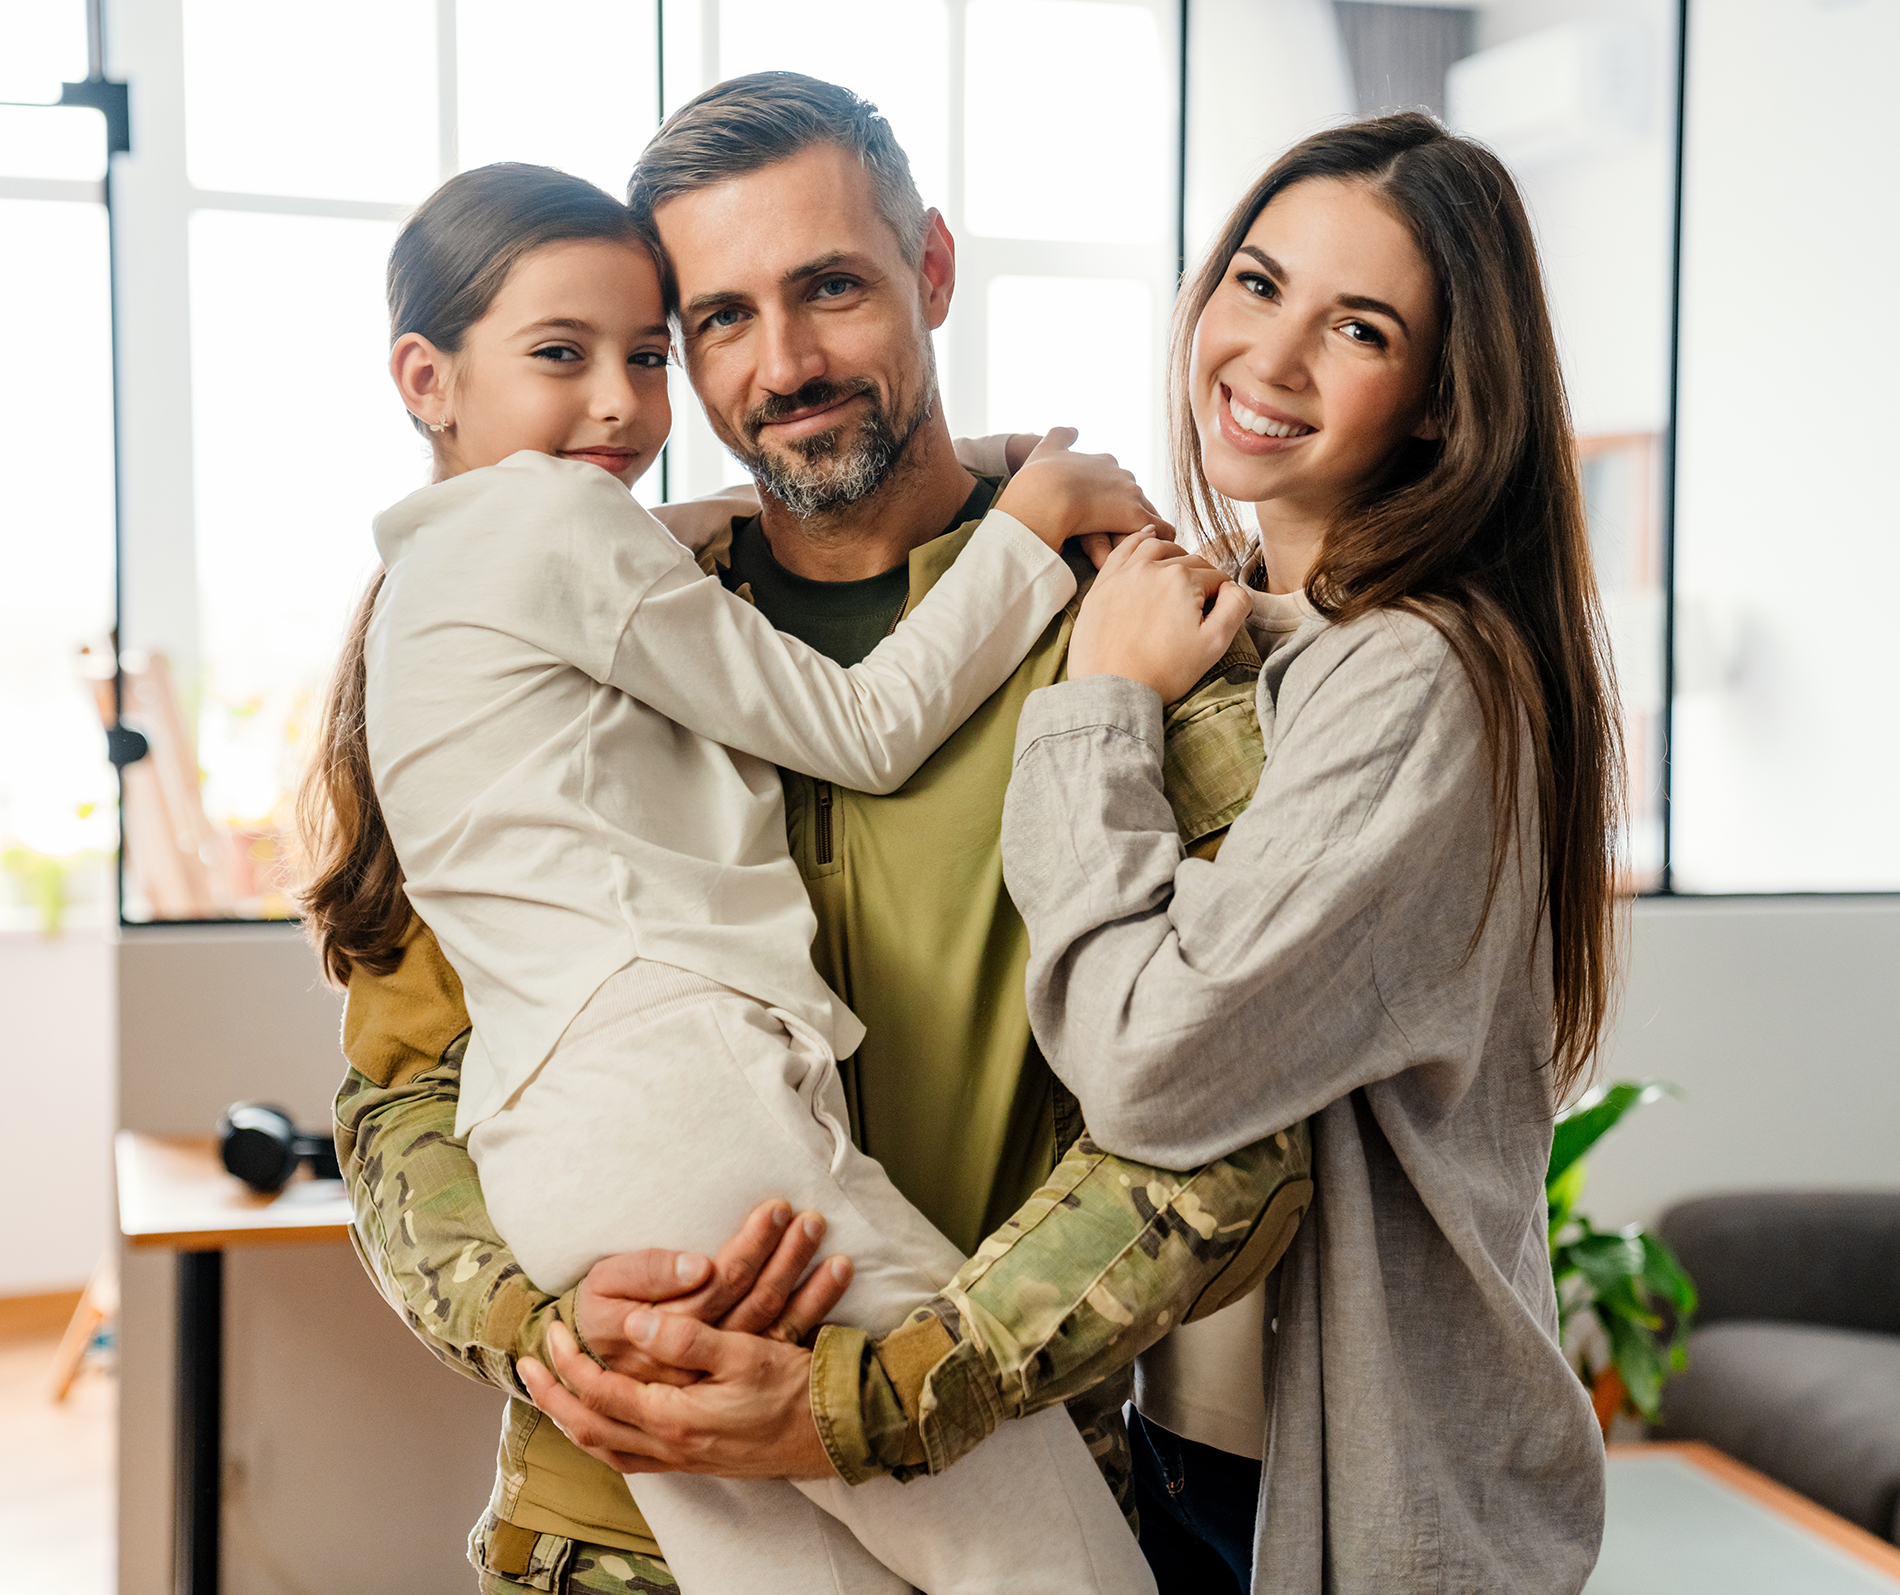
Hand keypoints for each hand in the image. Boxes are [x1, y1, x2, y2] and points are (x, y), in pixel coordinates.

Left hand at [519, 1311, 832, 1479]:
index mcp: (673, 1417)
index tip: (551, 1331)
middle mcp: (670, 1445)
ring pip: (607, 1450)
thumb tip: (634, 1323)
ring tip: (556, 1395)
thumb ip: (685, 1337)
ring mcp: (683, 1459)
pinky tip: (610, 1425)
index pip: (599, 1392)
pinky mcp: (699, 1462)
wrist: (834, 1433)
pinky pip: (633, 1459)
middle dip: (553, 1397)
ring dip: (575, 1421)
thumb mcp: (744, 1353)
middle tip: (529, 1367)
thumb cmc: (794, 1389)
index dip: (568, 1363)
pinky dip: (608, 1441)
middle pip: (589, 1428)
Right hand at [574, 1198, 853, 1385]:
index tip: (777, 1210)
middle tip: (812, 1220)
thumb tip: (698, 1266)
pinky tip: (837, 1282)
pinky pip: (782, 1344)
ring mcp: (719, 1372)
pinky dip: (815, 1314)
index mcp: (663, 1333)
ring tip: (832, 1246)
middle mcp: (697, 1359)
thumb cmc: (598, 1313)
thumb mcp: (605, 1286)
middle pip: (753, 1303)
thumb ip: (647, 1272)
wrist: (589, 1368)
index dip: (751, 1247)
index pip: (720, 1283)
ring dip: (809, 1287)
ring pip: (774, 1325)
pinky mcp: (735, 1374)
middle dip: (785, 1257)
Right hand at [996, 427, 1174, 552]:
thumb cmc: (1038, 480)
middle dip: (1130, 516)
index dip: (1111, 500)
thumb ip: (1060, 437)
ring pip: (1148, 513)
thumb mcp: (1046, 450)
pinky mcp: (1136, 517)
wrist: (1044, 495)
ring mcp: (1131, 494)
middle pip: (1134, 498)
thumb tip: (1074, 430)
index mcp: (1103, 462)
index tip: (1102, 517)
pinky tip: (1153, 553)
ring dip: (1143, 531)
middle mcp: (1122, 475)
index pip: (1117, 482)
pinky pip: (1162, 530)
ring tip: (1139, 550)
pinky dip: (1162, 541)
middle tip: (1121, 540)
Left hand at [1068, 531, 1251, 701]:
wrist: (1113, 690)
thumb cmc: (1163, 672)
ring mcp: (1124, 573)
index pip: (1215, 578)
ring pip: (1157, 548)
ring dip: (1174, 554)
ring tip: (1180, 569)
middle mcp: (1152, 567)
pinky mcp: (1103, 584)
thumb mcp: (1215, 643)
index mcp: (1183, 579)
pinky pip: (1123, 549)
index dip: (1221, 597)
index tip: (1216, 616)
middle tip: (1198, 606)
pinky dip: (1138, 539)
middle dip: (1199, 579)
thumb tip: (1233, 587)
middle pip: (1188, 562)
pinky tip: (1147, 536)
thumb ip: (1235, 606)